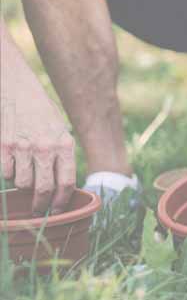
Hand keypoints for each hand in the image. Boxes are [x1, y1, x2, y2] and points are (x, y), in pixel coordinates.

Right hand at [0, 96, 75, 214]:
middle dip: (41, 205)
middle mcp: (45, 147)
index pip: (67, 182)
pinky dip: (8, 173)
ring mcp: (23, 148)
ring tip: (25, 174)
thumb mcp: (59, 131)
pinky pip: (6, 173)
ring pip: (22, 184)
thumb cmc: (41, 113)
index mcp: (65, 144)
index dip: (61, 201)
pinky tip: (12, 163)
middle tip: (39, 210)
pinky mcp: (3, 147)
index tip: (57, 210)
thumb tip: (61, 188)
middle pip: (43, 189)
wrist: (16, 89)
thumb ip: (61, 156)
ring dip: (23, 186)